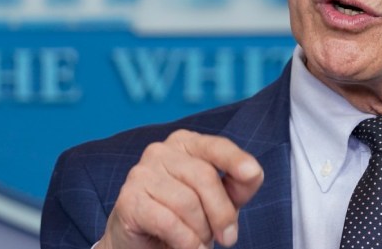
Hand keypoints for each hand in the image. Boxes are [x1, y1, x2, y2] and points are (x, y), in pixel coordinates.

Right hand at [98, 130, 263, 248]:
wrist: (143, 241)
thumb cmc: (186, 215)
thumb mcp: (219, 198)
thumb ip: (238, 184)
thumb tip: (253, 173)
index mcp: (186, 143)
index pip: (216, 146)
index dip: (235, 160)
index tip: (253, 173)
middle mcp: (161, 151)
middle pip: (205, 177)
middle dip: (222, 213)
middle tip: (228, 237)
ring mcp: (141, 173)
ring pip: (187, 202)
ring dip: (201, 230)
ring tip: (200, 241)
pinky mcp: (128, 200)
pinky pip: (168, 221)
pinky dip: (185, 240)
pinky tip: (188, 248)